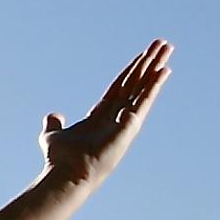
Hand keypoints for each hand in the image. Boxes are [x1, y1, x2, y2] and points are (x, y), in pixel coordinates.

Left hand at [42, 39, 170, 189]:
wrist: (68, 175)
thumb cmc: (61, 161)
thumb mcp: (52, 136)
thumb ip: (54, 124)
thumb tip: (54, 116)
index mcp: (101, 116)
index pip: (119, 87)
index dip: (130, 71)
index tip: (142, 55)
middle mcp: (116, 116)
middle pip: (135, 83)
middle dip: (148, 63)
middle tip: (163, 44)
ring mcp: (125, 121)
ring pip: (143, 87)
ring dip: (154, 68)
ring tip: (167, 49)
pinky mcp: (130, 125)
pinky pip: (144, 100)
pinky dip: (154, 85)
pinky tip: (163, 71)